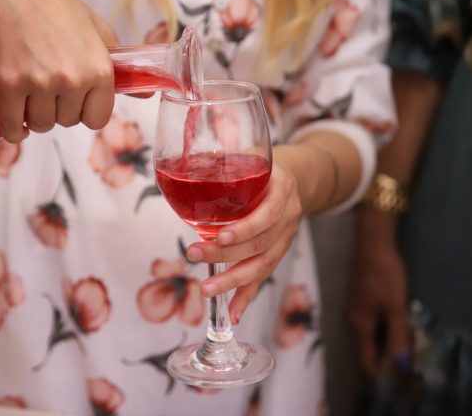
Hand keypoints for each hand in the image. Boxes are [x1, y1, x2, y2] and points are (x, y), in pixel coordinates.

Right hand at [0, 0, 115, 142]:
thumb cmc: (54, 5)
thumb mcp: (97, 29)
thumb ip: (120, 65)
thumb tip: (146, 94)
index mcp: (99, 69)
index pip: (97, 119)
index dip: (85, 109)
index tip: (75, 97)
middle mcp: (72, 80)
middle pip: (68, 122)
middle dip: (59, 108)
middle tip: (47, 82)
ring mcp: (39, 83)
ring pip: (41, 125)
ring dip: (34, 115)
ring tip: (29, 89)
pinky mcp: (7, 85)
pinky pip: (12, 127)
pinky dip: (12, 128)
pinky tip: (14, 116)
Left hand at [185, 162, 301, 323]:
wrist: (293, 175)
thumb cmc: (260, 166)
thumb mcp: (247, 156)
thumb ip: (219, 164)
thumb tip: (178, 169)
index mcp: (282, 189)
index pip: (268, 213)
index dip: (246, 228)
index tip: (220, 236)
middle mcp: (289, 216)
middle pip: (261, 244)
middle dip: (226, 255)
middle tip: (195, 255)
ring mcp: (286, 237)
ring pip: (263, 265)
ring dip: (233, 281)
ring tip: (207, 289)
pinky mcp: (278, 252)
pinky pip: (263, 277)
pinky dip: (247, 297)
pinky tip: (232, 314)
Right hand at [346, 215, 409, 375]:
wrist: (372, 246)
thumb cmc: (384, 276)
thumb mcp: (396, 307)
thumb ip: (398, 338)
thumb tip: (402, 367)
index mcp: (358, 327)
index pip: (366, 362)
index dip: (383, 374)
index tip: (402, 378)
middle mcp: (351, 324)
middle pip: (368, 351)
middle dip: (388, 358)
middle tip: (411, 358)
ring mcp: (353, 313)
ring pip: (370, 338)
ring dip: (387, 343)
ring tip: (409, 342)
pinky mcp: (358, 304)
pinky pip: (370, 327)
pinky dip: (384, 331)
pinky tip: (399, 325)